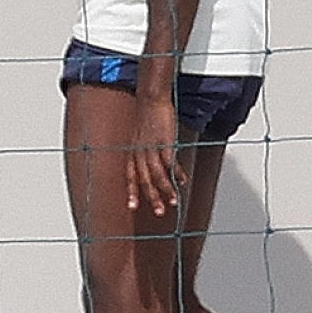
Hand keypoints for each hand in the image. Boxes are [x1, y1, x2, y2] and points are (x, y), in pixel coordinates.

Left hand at [121, 95, 186, 215]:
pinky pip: (170, 162)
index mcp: (132, 152)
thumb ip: (145, 154)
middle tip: (159, 212)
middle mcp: (139, 152)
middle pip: (144, 179)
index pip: (130, 175)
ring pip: (157, 174)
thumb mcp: (140, 138)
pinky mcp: (164, 142)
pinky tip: (182, 181)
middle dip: (151, 197)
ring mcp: (151, 147)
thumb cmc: (147, 118)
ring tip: (174, 202)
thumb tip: (154, 168)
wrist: (151, 100)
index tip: (132, 207)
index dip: (131, 191)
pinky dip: (176, 173)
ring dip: (166, 189)